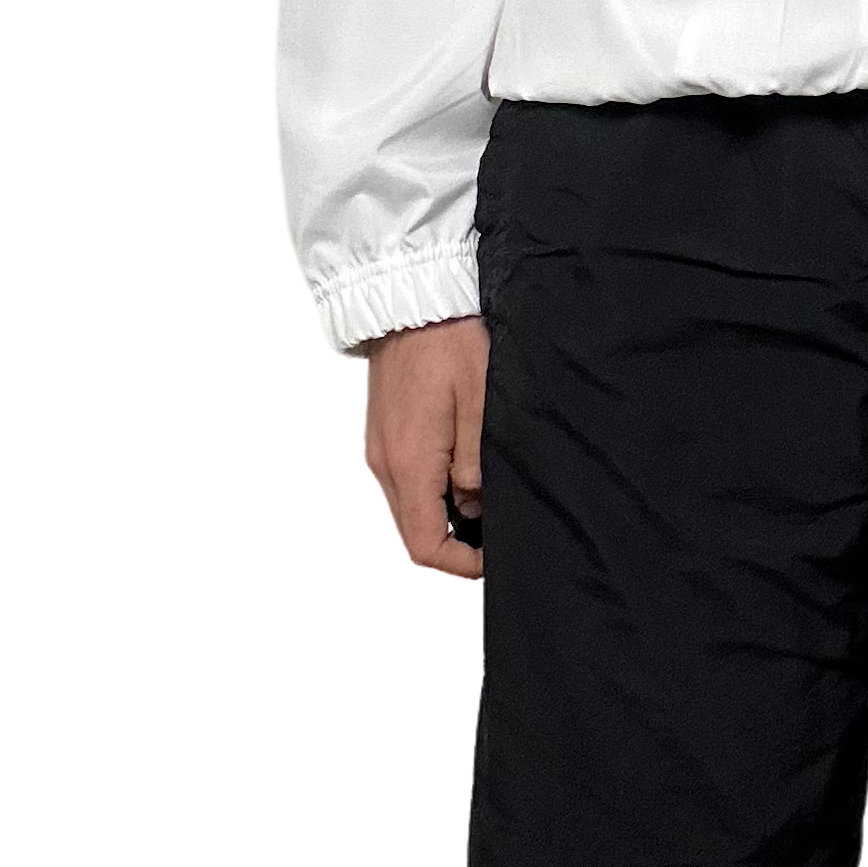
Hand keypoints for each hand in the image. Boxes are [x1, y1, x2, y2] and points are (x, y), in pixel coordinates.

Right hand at [361, 315, 488, 579]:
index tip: (488, 562)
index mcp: (409, 460)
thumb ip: (477, 463)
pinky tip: (458, 476)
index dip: (458, 562)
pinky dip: (428, 493)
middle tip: (489, 539)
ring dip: (439, 518)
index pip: (424, 542)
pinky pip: (402, 482)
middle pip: (411, 532)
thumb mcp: (481, 402)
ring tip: (480, 506)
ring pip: (406, 509)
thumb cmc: (448, 341)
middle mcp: (385, 461)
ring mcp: (378, 449)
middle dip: (450, 544)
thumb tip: (475, 506)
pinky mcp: (381, 435)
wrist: (411, 304)